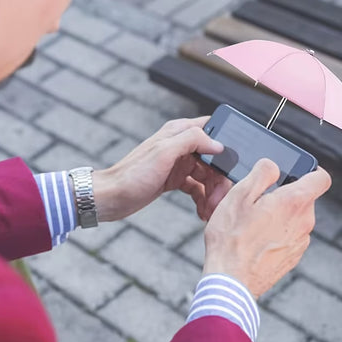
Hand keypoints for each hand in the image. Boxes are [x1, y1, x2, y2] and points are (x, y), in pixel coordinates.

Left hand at [93, 117, 231, 221]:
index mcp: (178, 132)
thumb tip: (218, 143)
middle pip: (213, 159)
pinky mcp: (174, 179)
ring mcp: (178, 163)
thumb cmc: (132, 175)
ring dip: (212, 193)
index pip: (212, 130)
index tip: (230, 166)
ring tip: (210, 210)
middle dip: (219, 180)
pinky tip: (202, 211)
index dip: (225, 146)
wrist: (111, 198)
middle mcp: (180, 146)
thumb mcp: (164, 153)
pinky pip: (197, 187)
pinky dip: (202, 199)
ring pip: (207, 175)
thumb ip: (191, 140)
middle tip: (218, 200)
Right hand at [203, 159, 331, 298]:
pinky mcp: (292, 258)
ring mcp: (300, 242)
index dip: (310, 170)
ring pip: (295, 218)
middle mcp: (304, 222)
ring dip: (278, 215)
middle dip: (283, 195)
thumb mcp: (239, 195)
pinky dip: (276, 233)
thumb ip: (262, 173)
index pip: (321, 178)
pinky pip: (289, 236)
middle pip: (303, 198)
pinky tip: (254, 240)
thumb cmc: (232, 238)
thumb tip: (273, 165)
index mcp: (295, 202)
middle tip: (256, 200)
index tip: (293, 173)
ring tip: (251, 223)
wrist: (230, 281)